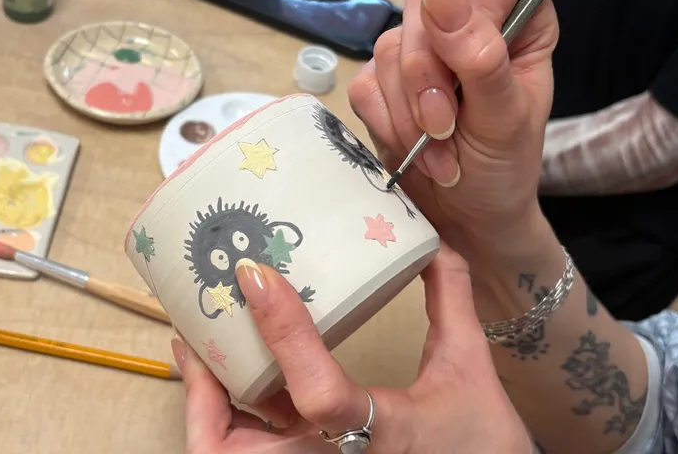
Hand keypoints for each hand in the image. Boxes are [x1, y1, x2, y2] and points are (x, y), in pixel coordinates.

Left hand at [174, 252, 532, 453]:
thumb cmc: (482, 446)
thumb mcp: (468, 371)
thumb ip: (449, 302)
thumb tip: (434, 244)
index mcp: (384, 436)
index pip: (321, 392)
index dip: (284, 333)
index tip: (256, 277)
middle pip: (238, 448)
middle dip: (205, 387)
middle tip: (195, 325)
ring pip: (231, 453)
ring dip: (207, 404)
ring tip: (200, 348)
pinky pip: (249, 452)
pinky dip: (227, 420)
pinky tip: (228, 381)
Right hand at [348, 0, 558, 255]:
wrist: (467, 221)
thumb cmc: (503, 168)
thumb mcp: (504, 116)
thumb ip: (479, 54)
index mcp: (516, 21)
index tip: (467, 47)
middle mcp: (464, 25)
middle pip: (425, 5)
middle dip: (429, 77)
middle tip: (448, 126)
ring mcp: (418, 53)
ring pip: (389, 48)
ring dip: (410, 113)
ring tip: (439, 153)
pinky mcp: (382, 86)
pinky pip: (364, 85)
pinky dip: (388, 126)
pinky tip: (414, 153)